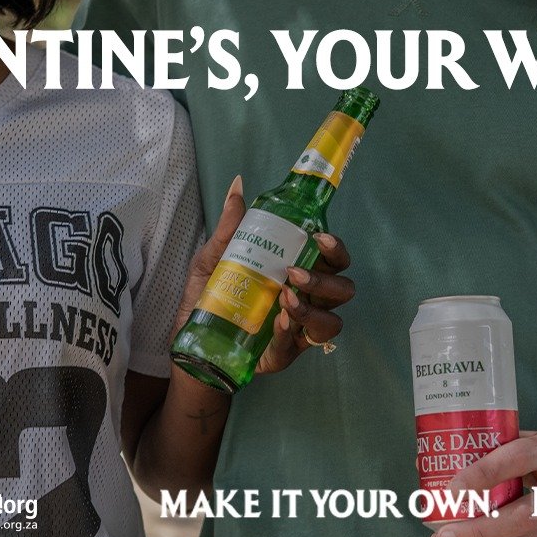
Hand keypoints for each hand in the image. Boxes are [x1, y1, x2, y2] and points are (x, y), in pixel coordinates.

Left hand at [172, 176, 354, 376]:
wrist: (193, 340)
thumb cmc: (210, 295)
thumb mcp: (215, 257)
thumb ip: (230, 226)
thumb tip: (237, 185)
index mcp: (297, 269)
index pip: (332, 258)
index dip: (336, 247)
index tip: (320, 237)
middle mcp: (307, 297)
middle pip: (343, 287)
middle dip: (326, 278)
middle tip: (294, 272)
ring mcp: (300, 326)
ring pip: (332, 319)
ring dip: (312, 307)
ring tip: (284, 297)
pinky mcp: (289, 351)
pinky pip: (304, 344)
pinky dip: (294, 331)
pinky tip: (280, 321)